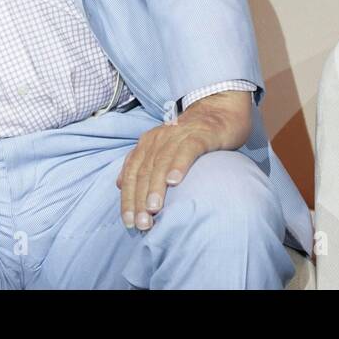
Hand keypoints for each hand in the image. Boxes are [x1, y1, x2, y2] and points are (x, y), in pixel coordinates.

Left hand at [115, 89, 252, 230]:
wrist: (218, 114)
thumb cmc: (189, 139)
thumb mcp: (162, 150)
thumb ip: (141, 166)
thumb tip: (119, 184)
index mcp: (146, 144)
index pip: (132, 174)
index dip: (128, 198)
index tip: (130, 222)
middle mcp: (158, 139)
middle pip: (144, 171)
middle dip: (140, 200)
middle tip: (142, 224)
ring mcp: (178, 135)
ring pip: (162, 163)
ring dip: (156, 187)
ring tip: (153, 209)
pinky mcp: (199, 135)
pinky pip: (186, 150)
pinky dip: (179, 165)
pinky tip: (175, 181)